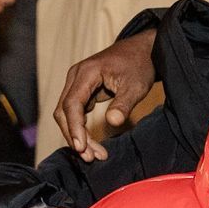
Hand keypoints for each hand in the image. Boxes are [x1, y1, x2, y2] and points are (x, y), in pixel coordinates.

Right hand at [54, 30, 156, 161]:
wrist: (144, 50)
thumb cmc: (140, 65)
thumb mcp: (136, 86)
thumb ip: (124, 104)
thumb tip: (113, 122)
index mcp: (86, 72)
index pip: (71, 104)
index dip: (74, 127)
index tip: (81, 147)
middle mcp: (76, 76)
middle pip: (64, 111)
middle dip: (75, 136)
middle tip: (91, 158)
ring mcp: (77, 83)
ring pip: (68, 114)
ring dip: (77, 135)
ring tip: (94, 155)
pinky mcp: (82, 90)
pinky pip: (76, 112)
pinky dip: (82, 128)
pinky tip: (92, 144)